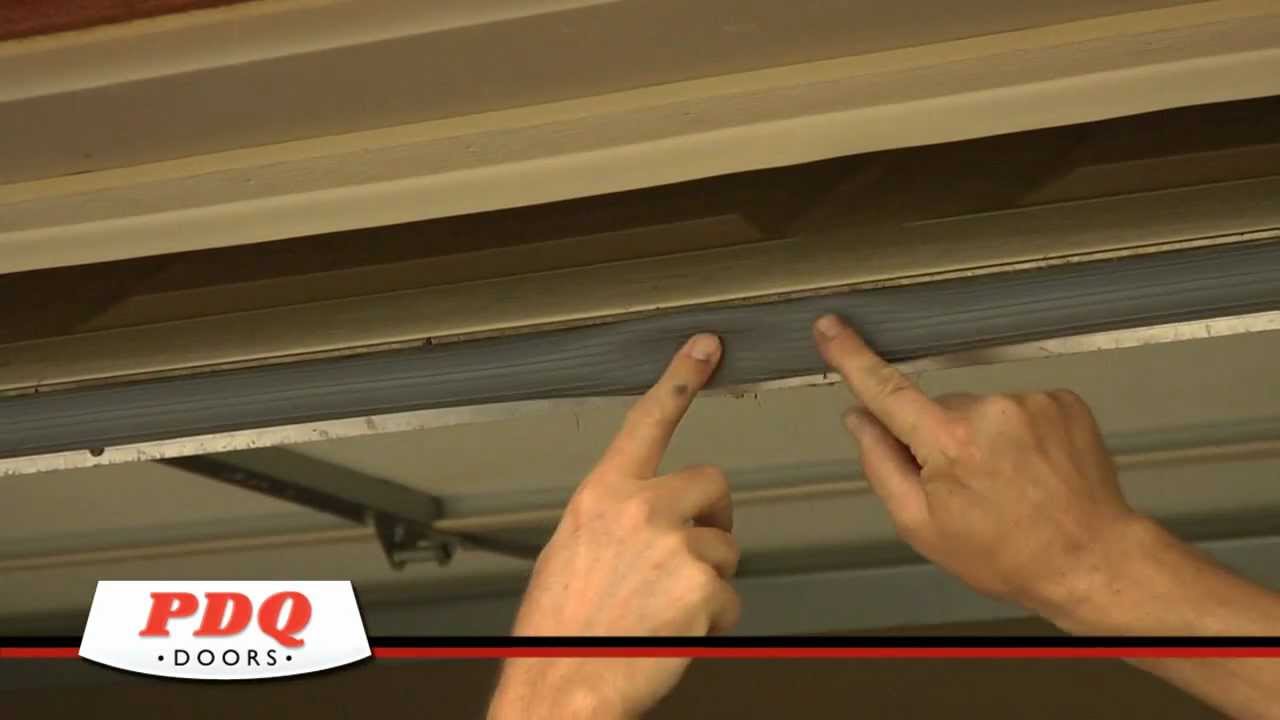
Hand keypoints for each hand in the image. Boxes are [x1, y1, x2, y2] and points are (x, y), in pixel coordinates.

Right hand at [489, 333, 739, 719]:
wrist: (560, 684)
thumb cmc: (560, 629)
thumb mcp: (570, 551)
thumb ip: (613, 519)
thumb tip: (646, 520)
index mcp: (602, 496)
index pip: (647, 421)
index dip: (680, 379)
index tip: (706, 347)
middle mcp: (640, 510)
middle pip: (712, 482)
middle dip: (711, 515)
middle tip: (688, 555)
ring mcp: (675, 546)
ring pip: (725, 547)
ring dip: (707, 577)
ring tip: (663, 608)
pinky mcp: (703, 587)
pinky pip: (731, 596)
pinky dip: (712, 619)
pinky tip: (675, 632)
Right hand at [812, 313, 1143, 616]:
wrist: (1092, 560)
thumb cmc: (1005, 555)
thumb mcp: (922, 526)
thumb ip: (882, 466)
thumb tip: (858, 419)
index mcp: (949, 443)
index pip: (886, 389)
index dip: (852, 356)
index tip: (829, 328)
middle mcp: (990, 410)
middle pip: (939, 408)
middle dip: (941, 438)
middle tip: (967, 488)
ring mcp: (1032, 402)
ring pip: (981, 409)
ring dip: (984, 437)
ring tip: (1009, 484)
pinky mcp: (1063, 400)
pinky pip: (1018, 408)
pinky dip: (1018, 434)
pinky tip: (1033, 470)